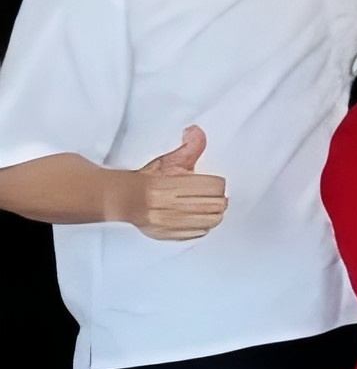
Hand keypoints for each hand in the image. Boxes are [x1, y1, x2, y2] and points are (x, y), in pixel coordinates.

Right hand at [111, 127, 226, 240]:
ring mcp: (168, 223)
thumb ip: (188, 148)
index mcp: (171, 184)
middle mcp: (169, 206)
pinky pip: (198, 233)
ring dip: (214, 213)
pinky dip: (203, 226)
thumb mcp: (168, 160)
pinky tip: (199, 218)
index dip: (217, 185)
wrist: (125, 200)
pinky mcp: (167, 235)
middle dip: (219, 199)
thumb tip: (195, 132)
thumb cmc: (148, 180)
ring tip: (210, 207)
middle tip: (214, 195)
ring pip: (210, 221)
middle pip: (215, 205)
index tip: (215, 183)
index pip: (213, 187)